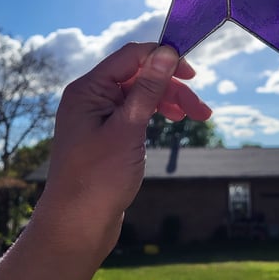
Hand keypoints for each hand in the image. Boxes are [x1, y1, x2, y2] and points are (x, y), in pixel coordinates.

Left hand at [35, 42, 210, 255]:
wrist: (77, 227)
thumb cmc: (98, 179)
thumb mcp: (128, 128)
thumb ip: (148, 88)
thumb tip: (166, 52)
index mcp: (87, 90)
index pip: (130, 57)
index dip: (162, 58)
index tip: (192, 73)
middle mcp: (91, 97)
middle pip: (139, 76)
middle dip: (172, 87)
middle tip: (201, 109)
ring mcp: (98, 116)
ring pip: (141, 94)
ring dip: (170, 100)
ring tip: (197, 117)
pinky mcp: (107, 133)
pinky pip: (136, 111)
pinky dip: (157, 113)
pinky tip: (174, 120)